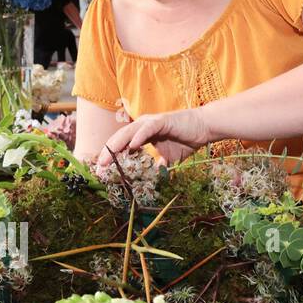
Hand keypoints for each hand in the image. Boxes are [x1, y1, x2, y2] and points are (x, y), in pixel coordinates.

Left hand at [94, 106, 214, 167]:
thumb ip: (157, 168)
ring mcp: (151, 122)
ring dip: (117, 144)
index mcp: (141, 134)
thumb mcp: (167, 159)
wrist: (203, 128)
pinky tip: (132, 146)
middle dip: (108, 153)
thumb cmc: (185, 141)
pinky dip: (139, 136)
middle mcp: (142, 126)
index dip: (111, 157)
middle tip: (99, 167)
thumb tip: (151, 181)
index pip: (121, 145)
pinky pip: (148, 128)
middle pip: (120, 138)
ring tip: (108, 156)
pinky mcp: (162, 121)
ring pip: (129, 132)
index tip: (102, 171)